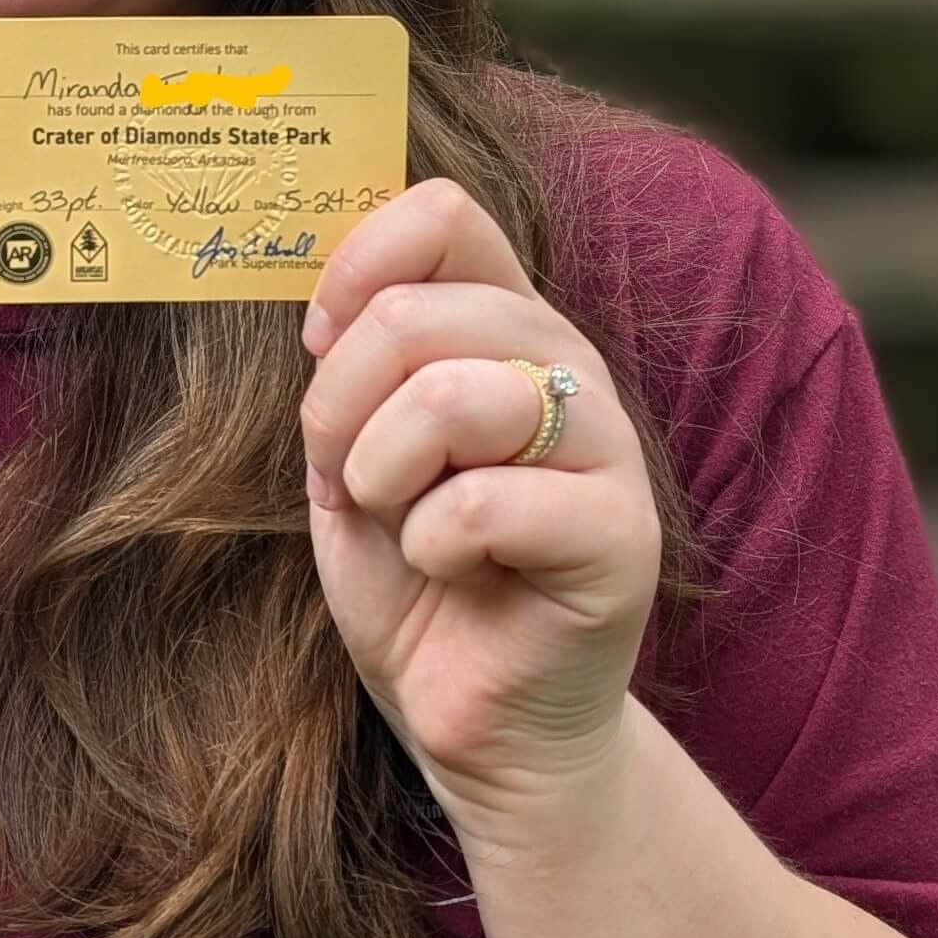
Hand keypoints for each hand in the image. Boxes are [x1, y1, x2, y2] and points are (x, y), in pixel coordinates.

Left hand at [297, 178, 659, 844]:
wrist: (479, 722)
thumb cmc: (416, 579)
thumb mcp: (354, 455)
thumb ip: (350, 368)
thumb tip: (328, 302)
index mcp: (502, 326)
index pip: (444, 214)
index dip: (357, 261)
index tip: (316, 341)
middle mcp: (565, 366)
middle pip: (419, 308)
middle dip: (338, 402)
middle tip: (345, 476)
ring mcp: (605, 448)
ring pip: (453, 394)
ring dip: (379, 470)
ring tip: (394, 520)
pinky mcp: (621, 537)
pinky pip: (485, 503)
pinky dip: (428, 544)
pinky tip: (448, 572)